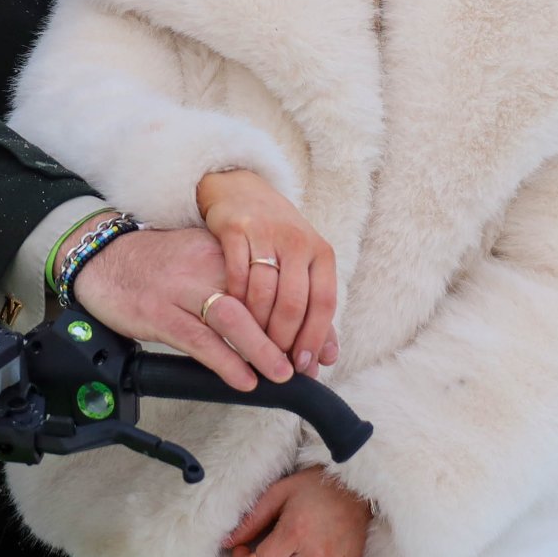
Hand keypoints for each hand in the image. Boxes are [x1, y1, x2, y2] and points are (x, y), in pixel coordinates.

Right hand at [71, 226, 292, 390]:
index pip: (275, 283)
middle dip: (289, 335)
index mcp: (225, 251)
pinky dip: (225, 361)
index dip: (303, 316)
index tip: (321, 346)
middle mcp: (209, 265)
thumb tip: (281, 323)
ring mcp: (183, 288)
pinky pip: (199, 339)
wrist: (103, 258)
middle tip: (307, 365)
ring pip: (233, 318)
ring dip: (262, 349)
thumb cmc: (160, 267)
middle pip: (261, 300)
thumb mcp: (203, 263)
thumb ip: (239, 285)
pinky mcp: (159, 312)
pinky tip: (242, 379)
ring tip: (282, 374)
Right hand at [197, 170, 339, 376]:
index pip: (324, 303)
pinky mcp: (235, 229)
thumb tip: (326, 358)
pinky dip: (234, 302)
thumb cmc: (278, 238)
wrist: (242, 192)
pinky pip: (235, 276)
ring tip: (252, 344)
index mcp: (320, 252)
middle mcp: (297, 240)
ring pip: (263, 293)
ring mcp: (266, 233)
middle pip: (293, 303)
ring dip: (257, 326)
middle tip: (273, 359)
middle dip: (283, 339)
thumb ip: (314, 310)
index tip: (302, 364)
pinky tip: (231, 316)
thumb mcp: (303, 266)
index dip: (314, 338)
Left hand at [223, 468, 371, 556]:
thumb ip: (250, 520)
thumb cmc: (316, 486)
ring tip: (292, 541)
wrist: (358, 491)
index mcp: (296, 533)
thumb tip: (227, 542)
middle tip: (259, 548)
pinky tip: (310, 547)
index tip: (240, 551)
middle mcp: (316, 556)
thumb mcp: (278, 492)